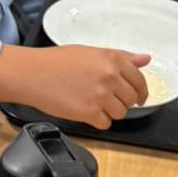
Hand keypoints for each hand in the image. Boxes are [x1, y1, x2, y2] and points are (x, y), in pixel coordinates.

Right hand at [0, 44, 151, 129]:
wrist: (32, 73)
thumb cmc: (56, 61)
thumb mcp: (91, 52)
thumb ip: (121, 58)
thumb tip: (145, 59)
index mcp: (112, 60)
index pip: (139, 80)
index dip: (140, 91)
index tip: (139, 97)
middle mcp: (110, 77)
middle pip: (131, 99)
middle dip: (122, 101)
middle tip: (106, 98)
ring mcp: (100, 96)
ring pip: (121, 113)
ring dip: (109, 112)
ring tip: (92, 102)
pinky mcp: (89, 113)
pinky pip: (106, 124)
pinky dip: (97, 121)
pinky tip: (85, 110)